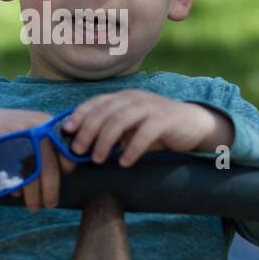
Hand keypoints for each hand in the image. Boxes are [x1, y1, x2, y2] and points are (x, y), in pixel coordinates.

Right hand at [0, 108, 77, 212]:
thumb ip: (52, 143)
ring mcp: (17, 138)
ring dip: (34, 195)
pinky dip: (16, 186)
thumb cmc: (16, 133)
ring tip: (34, 207)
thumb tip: (71, 169)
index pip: (66, 152)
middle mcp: (35, 130)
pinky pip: (12, 173)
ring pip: (30, 174)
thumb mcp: (36, 129)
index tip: (61, 180)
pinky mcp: (0, 147)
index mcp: (48, 125)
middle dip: (51, 190)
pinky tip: (17, 193)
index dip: (65, 170)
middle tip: (51, 204)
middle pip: (48, 167)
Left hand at [59, 92, 222, 166]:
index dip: (79, 115)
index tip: (65, 131)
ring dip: (105, 140)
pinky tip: (123, 162)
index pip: (96, 102)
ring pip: (121, 120)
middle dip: (87, 131)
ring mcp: (150, 107)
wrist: (193, 125)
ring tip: (97, 159)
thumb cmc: (155, 129)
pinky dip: (132, 148)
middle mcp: (134, 98)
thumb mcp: (130, 128)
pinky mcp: (165, 120)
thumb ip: (110, 132)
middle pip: (105, 112)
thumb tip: (79, 147)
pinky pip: (145, 133)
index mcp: (123, 98)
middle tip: (77, 151)